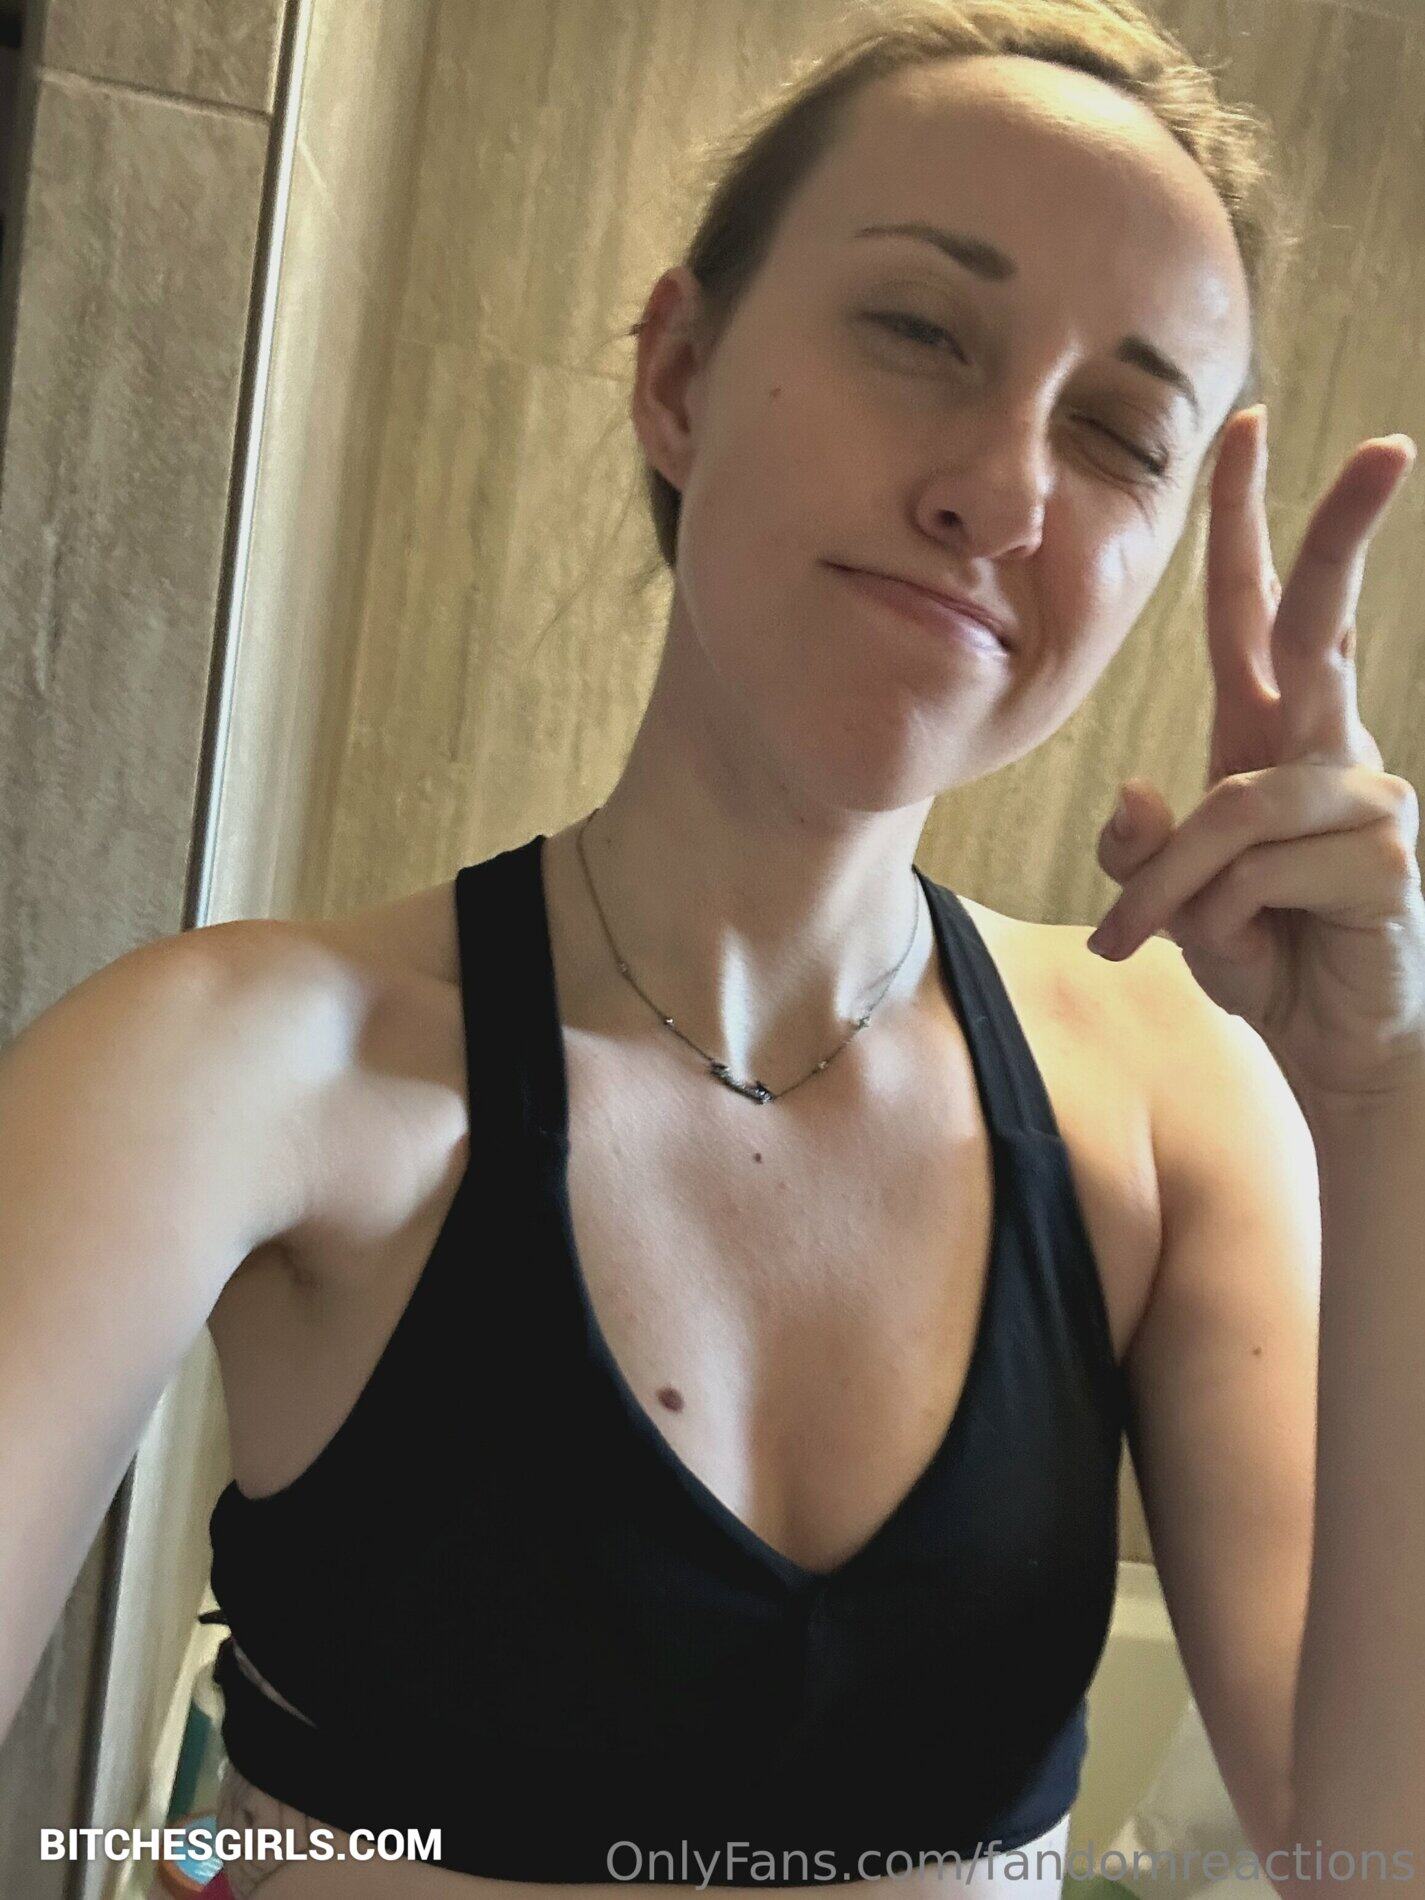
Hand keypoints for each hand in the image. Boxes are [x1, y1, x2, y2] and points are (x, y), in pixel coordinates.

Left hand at [1090, 405, 1424, 1102]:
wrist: (1334, 1044)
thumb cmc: (1262, 956)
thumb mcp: (1177, 901)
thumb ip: (1144, 850)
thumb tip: (1130, 789)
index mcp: (1272, 738)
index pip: (1256, 616)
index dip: (1248, 527)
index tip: (1247, 429)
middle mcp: (1327, 751)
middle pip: (1320, 626)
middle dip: (1340, 535)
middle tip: (1390, 447)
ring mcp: (1368, 797)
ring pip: (1229, 807)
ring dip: (1170, 889)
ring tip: (1138, 944)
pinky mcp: (1385, 857)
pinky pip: (1252, 872)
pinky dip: (1216, 921)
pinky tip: (1247, 954)